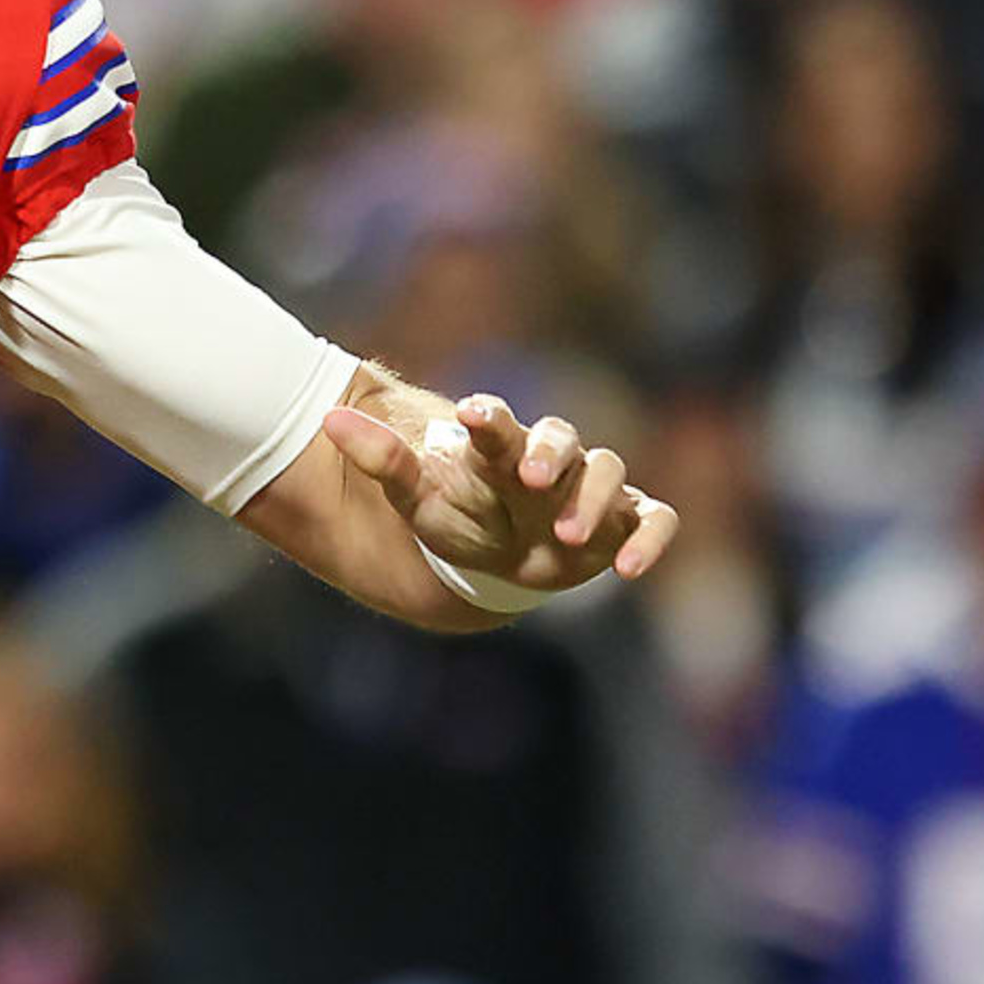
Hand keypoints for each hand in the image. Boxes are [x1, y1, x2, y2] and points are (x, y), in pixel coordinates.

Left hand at [322, 392, 679, 594]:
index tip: (471, 415)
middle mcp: (551, 462)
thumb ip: (382, 459)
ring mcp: (590, 492)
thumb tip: (329, 422)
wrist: (499, 563)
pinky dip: (649, 537)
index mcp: (500, 450)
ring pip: (608, 470)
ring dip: (593, 497)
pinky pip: (655, 518)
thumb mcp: (416, 498)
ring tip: (565, 533)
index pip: (498, 424)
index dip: (490, 418)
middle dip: (548, 453)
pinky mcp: (623, 524)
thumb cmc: (460, 521)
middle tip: (528, 477)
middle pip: (561, 438)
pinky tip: (628, 569)